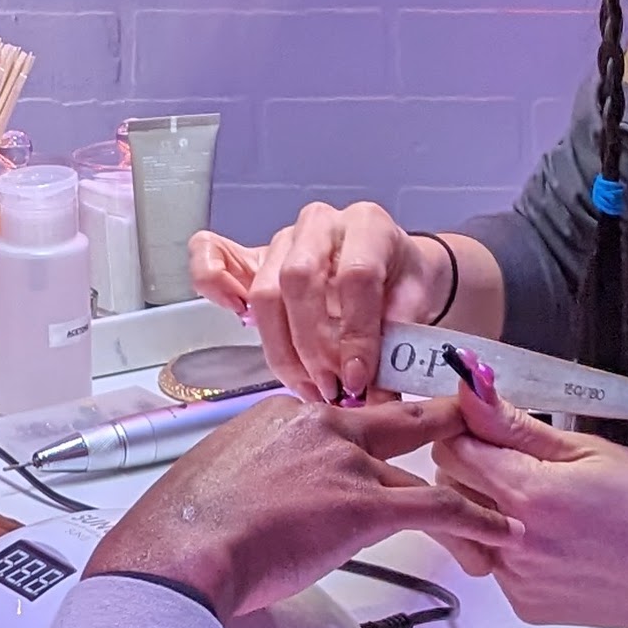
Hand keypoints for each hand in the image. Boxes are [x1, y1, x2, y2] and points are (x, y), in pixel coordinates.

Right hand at [88, 390, 469, 618]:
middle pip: (395, 422)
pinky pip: (438, 507)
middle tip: (468, 422)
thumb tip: (254, 502)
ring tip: (495, 496)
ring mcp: (345, 462)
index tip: (381, 445)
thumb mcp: (216, 480)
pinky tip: (496, 531)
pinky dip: (474, 519)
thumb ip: (250, 478)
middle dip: (437, 423)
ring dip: (462, 488)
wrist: (183, 552)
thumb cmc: (185, 531)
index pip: (340, 420)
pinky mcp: (364, 505)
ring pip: (423, 469)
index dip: (367, 441)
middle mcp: (319, 427)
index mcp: (281, 415)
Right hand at [192, 204, 452, 405]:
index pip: (356, 276)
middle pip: (300, 281)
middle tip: (329, 389)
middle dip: (313, 347)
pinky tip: (236, 316)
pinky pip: (213, 252)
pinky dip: (213, 284)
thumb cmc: (401, 286)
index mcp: (368, 226)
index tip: (357, 379)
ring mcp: (284, 237)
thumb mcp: (414, 312)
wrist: (392, 268)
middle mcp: (322, 224)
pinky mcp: (253, 254)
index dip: (356, 333)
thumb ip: (395, 352)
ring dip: (281, 348)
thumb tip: (378, 403)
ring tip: (306, 385)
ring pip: (265, 289)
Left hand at [421, 388, 627, 627]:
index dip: (467, 429)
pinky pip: (495, 564)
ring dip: (488, 508)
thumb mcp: (591, 450)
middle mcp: (512, 542)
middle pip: (450, 487)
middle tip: (519, 461)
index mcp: (528, 493)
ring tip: (541, 505)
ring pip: (468, 527)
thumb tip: (473, 389)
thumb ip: (519, 426)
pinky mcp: (525, 605)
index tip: (489, 425)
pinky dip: (511, 546)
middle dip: (472, 465)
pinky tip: (555, 540)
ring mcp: (516, 580)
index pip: (453, 448)